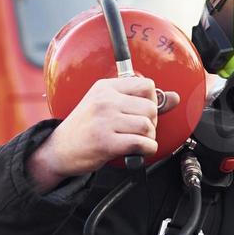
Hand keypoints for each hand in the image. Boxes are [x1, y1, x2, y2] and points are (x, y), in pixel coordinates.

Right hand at [28, 77, 180, 189]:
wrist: (59, 149)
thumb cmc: (84, 128)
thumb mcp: (106, 106)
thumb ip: (140, 101)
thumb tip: (174, 97)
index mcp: (105, 87)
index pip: (146, 85)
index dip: (152, 100)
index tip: (143, 112)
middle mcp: (105, 101)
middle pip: (150, 107)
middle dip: (152, 122)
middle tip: (140, 131)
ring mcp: (105, 121)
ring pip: (147, 125)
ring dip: (149, 137)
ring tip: (137, 140)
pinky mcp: (106, 142)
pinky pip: (142, 143)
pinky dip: (147, 149)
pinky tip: (138, 150)